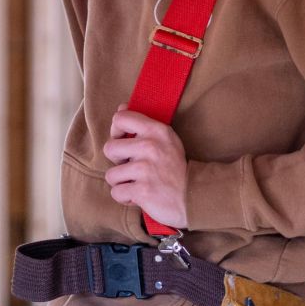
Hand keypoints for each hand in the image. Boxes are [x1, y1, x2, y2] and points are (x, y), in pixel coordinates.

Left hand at [102, 105, 188, 228]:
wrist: (195, 197)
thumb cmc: (176, 169)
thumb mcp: (166, 139)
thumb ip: (143, 124)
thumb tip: (121, 107)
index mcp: (156, 131)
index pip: (120, 118)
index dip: (116, 131)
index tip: (123, 142)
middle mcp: (150, 147)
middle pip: (109, 148)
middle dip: (117, 161)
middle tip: (133, 168)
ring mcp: (145, 169)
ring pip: (111, 175)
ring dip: (121, 183)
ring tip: (138, 183)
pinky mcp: (142, 190)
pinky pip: (116, 192)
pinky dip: (125, 198)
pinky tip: (139, 196)